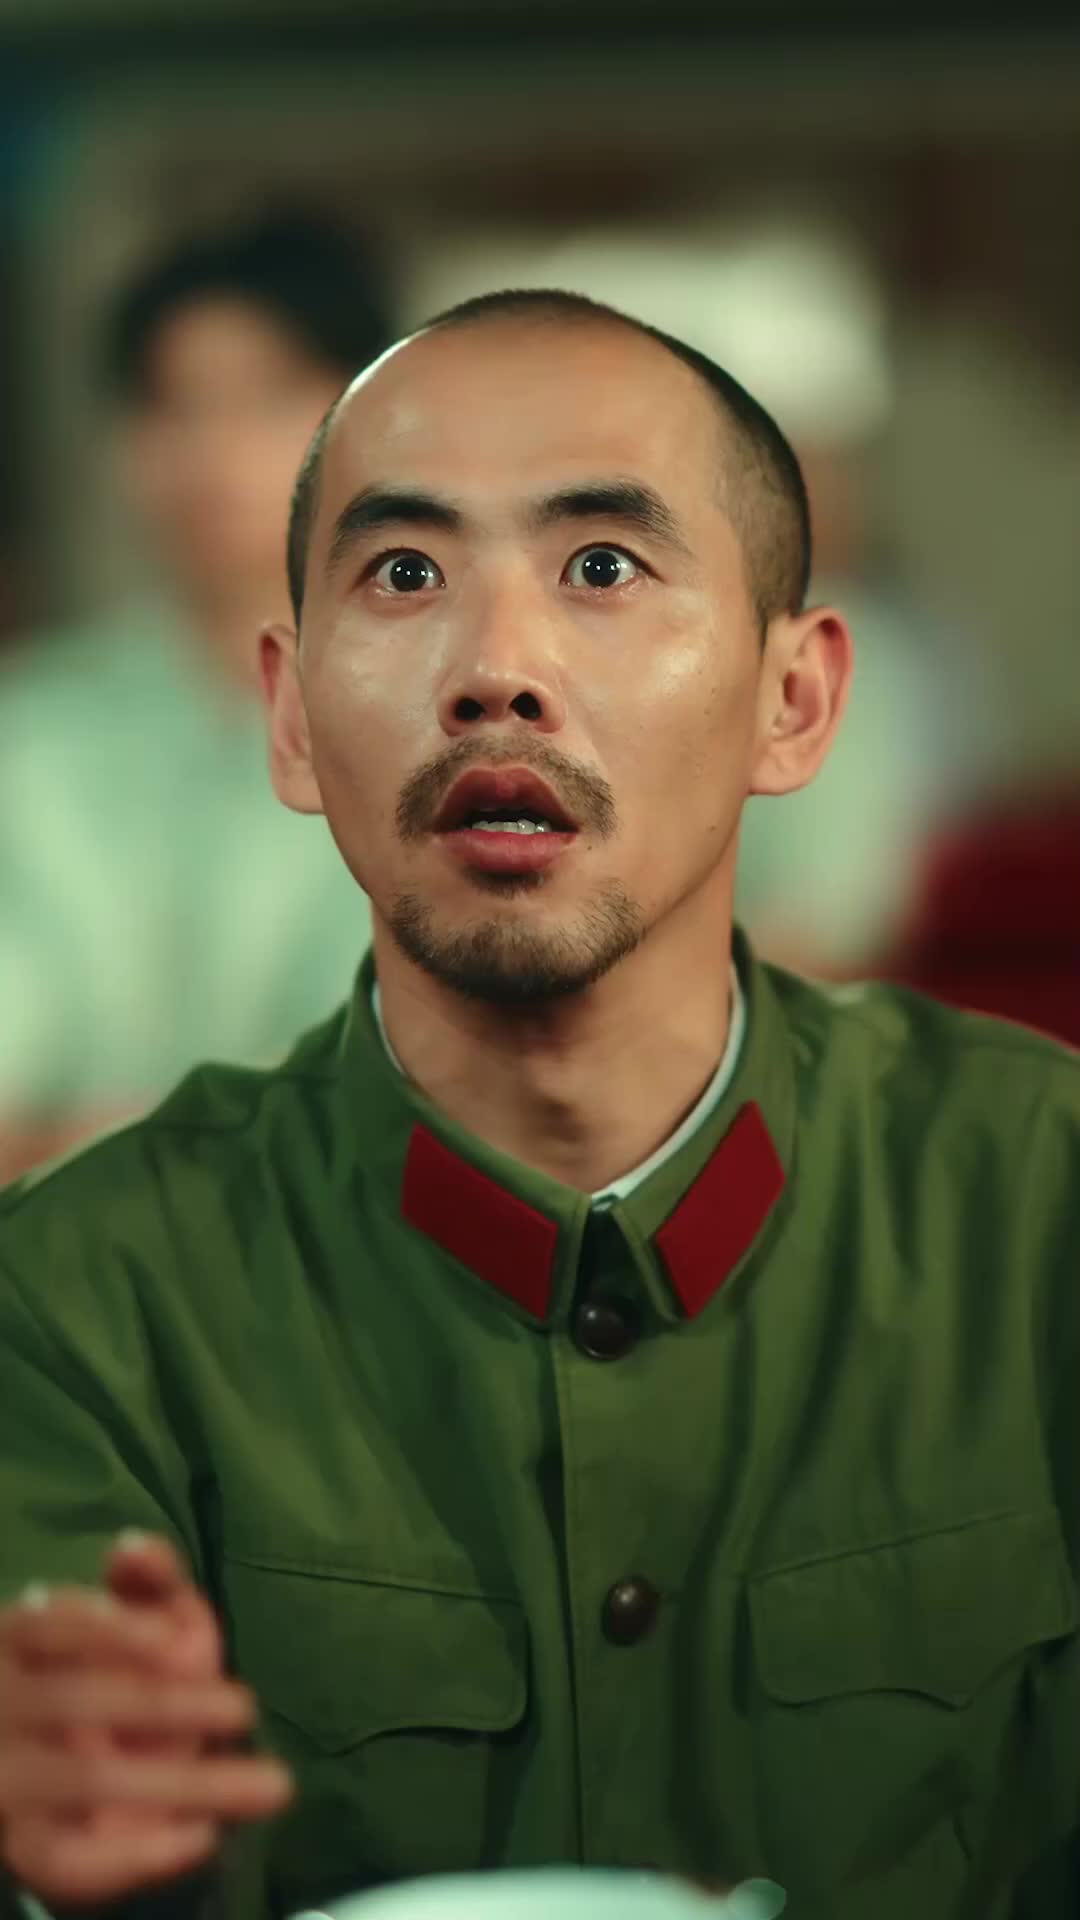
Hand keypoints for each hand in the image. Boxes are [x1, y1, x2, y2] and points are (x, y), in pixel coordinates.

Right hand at [0, 1533, 292, 1906]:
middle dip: (166, 1705)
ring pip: (87, 1781)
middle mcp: (7, 1707)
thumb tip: (134, 1548)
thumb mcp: (142, 1617)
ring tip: (271, 1783)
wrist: (89, 1773)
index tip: (176, 1639)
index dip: (110, 1628)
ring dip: (183, 1782)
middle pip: (76, 1701)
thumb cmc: (123, 1668)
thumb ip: (146, 1580)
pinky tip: (205, 1836)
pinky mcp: (31, 1846)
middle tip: (243, 1708)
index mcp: (22, 1641)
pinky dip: (134, 1856)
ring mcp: (13, 1781)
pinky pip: (68, 1860)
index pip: (48, 1625)